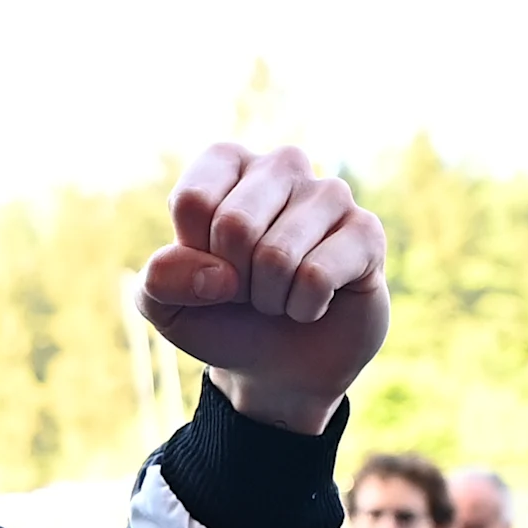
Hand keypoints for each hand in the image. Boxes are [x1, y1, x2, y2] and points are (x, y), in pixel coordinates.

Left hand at [139, 144, 388, 434]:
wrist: (276, 364)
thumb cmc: (218, 316)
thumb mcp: (165, 304)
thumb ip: (160, 279)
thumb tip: (214, 275)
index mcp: (227, 162)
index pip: (192, 202)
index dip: (192, 257)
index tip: (208, 267)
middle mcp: (281, 165)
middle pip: (234, 225)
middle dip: (232, 280)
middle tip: (246, 287)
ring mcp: (330, 193)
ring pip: (277, 255)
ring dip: (269, 296)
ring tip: (278, 294)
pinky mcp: (367, 231)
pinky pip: (317, 275)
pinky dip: (303, 306)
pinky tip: (313, 302)